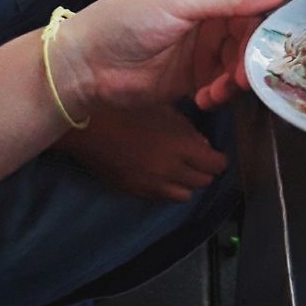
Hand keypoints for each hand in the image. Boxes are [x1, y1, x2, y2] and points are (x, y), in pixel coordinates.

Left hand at [53, 0, 303, 118]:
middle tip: (261, 64)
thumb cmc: (128, 18)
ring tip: (226, 86)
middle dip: (267, 43)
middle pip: (265, 20)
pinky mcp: (204, 72)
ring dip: (245, 72)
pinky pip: (232, 80)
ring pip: (252, 53)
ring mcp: (212, 39)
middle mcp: (219, 4)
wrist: (89, 66)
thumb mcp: (180, 0)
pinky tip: (206, 98)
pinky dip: (226, 91)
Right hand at [56, 104, 226, 201]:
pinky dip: (168, 189)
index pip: (214, 164)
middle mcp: (170, 171)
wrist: (85, 127)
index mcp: (179, 146)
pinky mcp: (135, 192)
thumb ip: (185, 128)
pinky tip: (162, 174)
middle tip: (201, 158)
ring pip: (184, 195)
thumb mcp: (160, 108)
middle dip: (205, 171)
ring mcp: (151, 185)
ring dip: (187, 182)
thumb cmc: (123, 107)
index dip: (219, 159)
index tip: (218, 154)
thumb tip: (202, 145)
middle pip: (202, 182)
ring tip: (181, 168)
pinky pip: (162, 198)